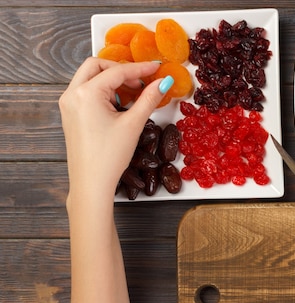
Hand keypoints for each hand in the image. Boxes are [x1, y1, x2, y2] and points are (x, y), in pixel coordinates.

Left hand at [59, 58, 167, 202]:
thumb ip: (149, 99)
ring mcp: (68, 104)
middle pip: (97, 66)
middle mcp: (72, 94)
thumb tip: (163, 82)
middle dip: (121, 70)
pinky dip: (104, 92)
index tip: (156, 68)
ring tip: (133, 96)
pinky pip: (87, 92)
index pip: (117, 71)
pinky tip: (121, 105)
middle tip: (142, 81)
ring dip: (112, 81)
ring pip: (91, 78)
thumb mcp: (133, 124)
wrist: (91, 182)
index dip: (140, 69)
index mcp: (86, 94)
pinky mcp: (71, 113)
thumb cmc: (108, 157)